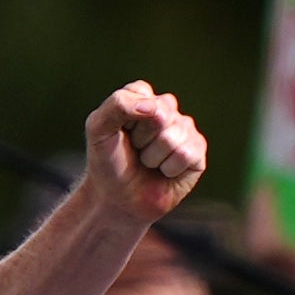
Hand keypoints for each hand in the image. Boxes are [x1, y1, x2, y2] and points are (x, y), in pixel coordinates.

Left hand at [84, 83, 209, 222]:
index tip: (119, 133)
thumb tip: (153, 107)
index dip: (126, 119)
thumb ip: (117, 105)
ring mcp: (185, 129)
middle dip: (141, 139)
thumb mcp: (98, 128)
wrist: (116, 200)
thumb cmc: (107, 163)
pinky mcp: (197, 151)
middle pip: (160, 115)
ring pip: (171, 137)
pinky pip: (185, 154)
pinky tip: (164, 172)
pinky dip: (168, 168)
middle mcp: (167, 108)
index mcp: (143, 97)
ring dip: (153, 157)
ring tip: (148, 163)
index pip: (142, 94)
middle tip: (135, 151)